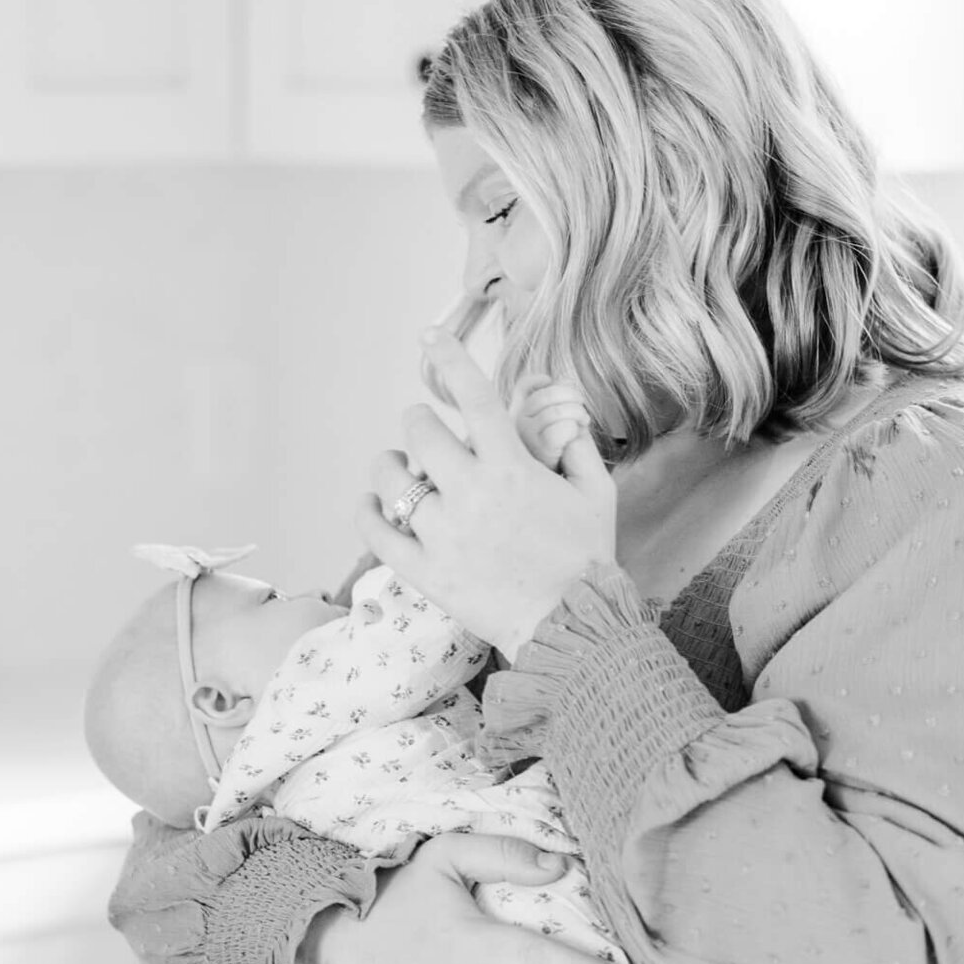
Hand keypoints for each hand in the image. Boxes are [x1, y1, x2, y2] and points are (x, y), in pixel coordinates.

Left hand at [357, 333, 616, 658]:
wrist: (574, 625)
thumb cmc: (588, 559)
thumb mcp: (596, 492)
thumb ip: (575, 445)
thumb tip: (560, 410)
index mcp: (512, 468)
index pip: (473, 396)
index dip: (448, 358)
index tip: (428, 338)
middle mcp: (472, 494)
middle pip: (420, 432)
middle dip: (419, 422)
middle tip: (425, 430)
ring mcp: (444, 534)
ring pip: (392, 479)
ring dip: (390, 465)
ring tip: (397, 468)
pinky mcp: (427, 572)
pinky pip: (379, 534)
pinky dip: (366, 513)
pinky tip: (368, 503)